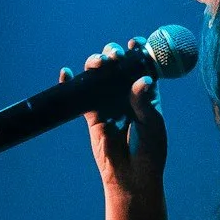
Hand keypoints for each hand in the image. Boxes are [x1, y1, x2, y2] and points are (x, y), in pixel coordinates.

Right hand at [79, 37, 168, 200]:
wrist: (132, 177)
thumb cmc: (150, 150)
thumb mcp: (152, 124)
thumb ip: (144, 102)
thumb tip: (142, 79)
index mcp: (146, 91)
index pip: (142, 64)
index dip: (138, 50)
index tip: (135, 42)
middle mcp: (126, 92)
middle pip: (117, 66)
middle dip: (114, 54)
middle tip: (115, 56)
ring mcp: (108, 101)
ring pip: (98, 76)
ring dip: (96, 63)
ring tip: (98, 63)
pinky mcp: (92, 114)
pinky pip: (80, 96)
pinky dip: (71, 83)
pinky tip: (66, 74)